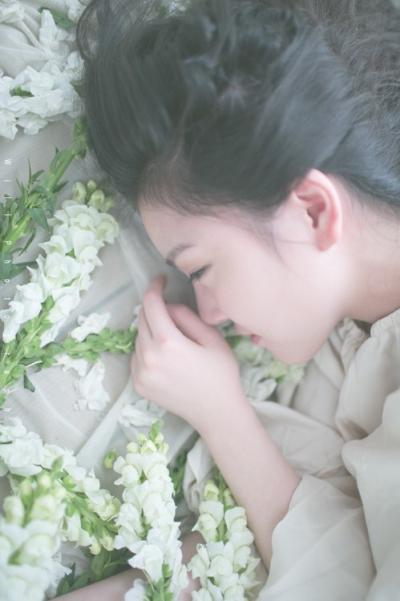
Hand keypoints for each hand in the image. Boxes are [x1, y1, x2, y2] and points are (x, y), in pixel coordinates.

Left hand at [130, 275, 244, 430]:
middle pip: (142, 319)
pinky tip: (167, 357)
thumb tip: (168, 306)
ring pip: (138, 337)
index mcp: (168, 343)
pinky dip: (147, 348)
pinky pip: (137, 355)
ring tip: (175, 340)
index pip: (151, 304)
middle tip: (173, 312)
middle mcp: (148, 357)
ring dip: (151, 330)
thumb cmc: (221, 374)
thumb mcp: (211, 338)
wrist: (217, 413)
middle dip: (154, 309)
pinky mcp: (139, 384)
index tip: (160, 280)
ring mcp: (140, 373)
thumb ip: (187, 316)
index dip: (154, 287)